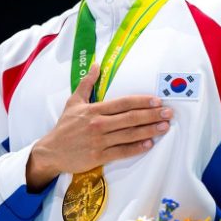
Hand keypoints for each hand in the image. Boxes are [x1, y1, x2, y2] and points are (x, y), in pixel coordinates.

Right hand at [26, 63, 172, 190]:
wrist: (51, 151)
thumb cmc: (64, 127)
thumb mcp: (73, 102)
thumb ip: (86, 83)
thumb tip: (96, 65)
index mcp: (94, 110)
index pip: (123, 103)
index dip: (141, 101)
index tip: (157, 100)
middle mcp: (98, 124)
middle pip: (130, 118)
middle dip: (151, 115)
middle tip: (168, 113)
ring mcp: (99, 141)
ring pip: (129, 134)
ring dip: (149, 130)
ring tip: (164, 127)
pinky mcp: (99, 156)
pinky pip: (122, 151)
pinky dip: (136, 148)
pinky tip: (149, 144)